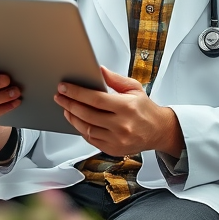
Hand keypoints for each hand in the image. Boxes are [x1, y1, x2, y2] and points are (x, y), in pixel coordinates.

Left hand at [54, 66, 184, 157]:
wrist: (158, 131)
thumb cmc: (146, 109)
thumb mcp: (135, 88)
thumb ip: (116, 79)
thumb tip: (99, 70)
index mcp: (127, 107)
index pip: (96, 99)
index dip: (77, 92)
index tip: (64, 87)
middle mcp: (122, 125)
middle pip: (87, 114)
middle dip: (69, 103)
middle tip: (60, 96)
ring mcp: (117, 139)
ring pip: (86, 128)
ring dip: (72, 117)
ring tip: (66, 107)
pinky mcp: (113, 149)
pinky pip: (90, 139)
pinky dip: (81, 128)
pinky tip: (77, 120)